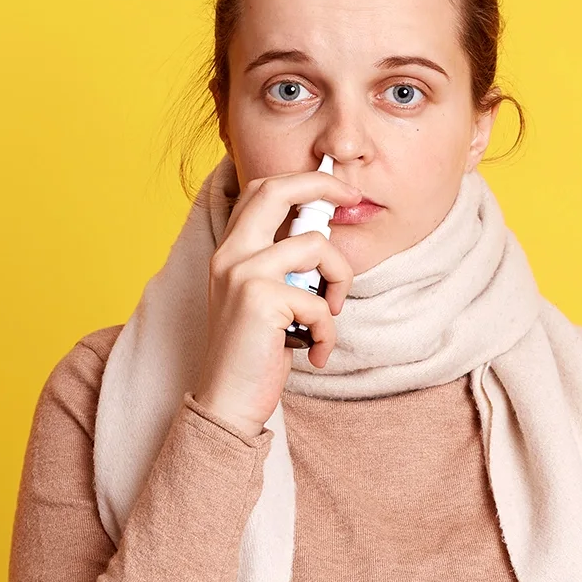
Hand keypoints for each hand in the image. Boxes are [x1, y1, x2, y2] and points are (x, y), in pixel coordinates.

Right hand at [190, 165, 361, 437]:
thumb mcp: (263, 299)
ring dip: (340, 282)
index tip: (337, 188)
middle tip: (354, 197)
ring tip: (327, 318)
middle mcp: (230, 255)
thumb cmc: (252, 355)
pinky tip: (315, 354)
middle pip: (278, 191)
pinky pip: (320, 302)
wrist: (227, 402)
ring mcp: (242, 274)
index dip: (302, 179)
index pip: (262, 190)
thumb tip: (324, 238)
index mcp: (229, 251)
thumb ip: (281, 266)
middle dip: (323, 184)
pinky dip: (328, 333)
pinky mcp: (260, 300)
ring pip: (317, 246)